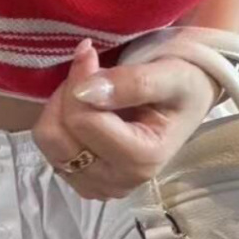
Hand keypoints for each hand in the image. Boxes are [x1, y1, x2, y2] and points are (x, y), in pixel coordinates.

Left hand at [33, 40, 216, 199]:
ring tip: (88, 89)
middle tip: (88, 69)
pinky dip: (60, 123)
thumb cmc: (184, 86)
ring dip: (60, 108)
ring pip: (48, 143)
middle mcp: (119, 181)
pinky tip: (85, 110)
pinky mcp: (85, 183)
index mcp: (142, 160)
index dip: (79, 80)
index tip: (90, 51)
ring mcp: (99, 187)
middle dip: (66, 95)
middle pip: (58, 136)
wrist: (190, 99)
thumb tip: (86, 91)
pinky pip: (50, 150)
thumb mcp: (171, 76)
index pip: (82, 121)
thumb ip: (133, 83)